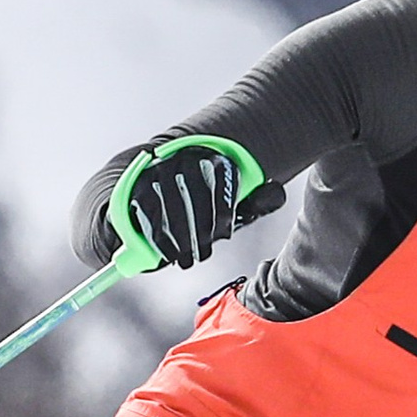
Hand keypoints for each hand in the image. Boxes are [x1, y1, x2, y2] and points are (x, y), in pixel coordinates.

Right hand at [115, 139, 283, 270]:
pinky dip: (160, 238)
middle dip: (200, 231)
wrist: (157, 194)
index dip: (224, 211)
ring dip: (181, 239)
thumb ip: (257, 201)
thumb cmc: (203, 205)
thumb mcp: (232, 204)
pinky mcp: (138, 185)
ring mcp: (159, 170)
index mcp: (211, 157)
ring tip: (187, 259)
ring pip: (172, 207)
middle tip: (203, 255)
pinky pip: (150, 214)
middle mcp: (184, 157)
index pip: (221, 178)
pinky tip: (169, 254)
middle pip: (195, 195)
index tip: (224, 234)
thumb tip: (278, 192)